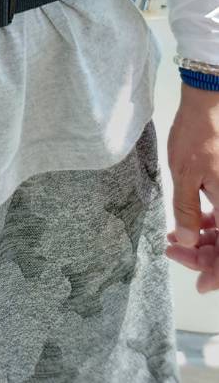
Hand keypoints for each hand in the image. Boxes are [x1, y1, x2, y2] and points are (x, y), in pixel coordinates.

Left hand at [165, 84, 218, 292]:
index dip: (218, 274)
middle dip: (204, 256)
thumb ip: (186, 210)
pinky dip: (207, 224)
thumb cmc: (197, 135)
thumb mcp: (184, 174)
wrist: (207, 103)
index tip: (200, 284)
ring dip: (204, 241)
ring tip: (174, 239)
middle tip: (174, 252)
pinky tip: (186, 223)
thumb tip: (185, 240)